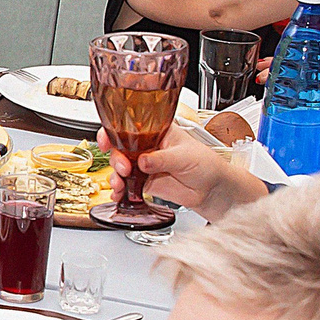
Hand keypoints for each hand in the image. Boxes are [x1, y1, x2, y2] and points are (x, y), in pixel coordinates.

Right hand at [96, 126, 261, 218]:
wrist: (213, 189)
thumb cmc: (206, 164)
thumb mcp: (184, 156)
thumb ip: (162, 159)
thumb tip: (143, 161)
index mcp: (158, 131)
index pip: (130, 126)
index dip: (114, 131)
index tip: (107, 139)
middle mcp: (148, 146)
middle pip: (120, 148)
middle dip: (116, 158)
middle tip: (124, 168)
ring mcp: (145, 165)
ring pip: (120, 167)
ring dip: (115, 176)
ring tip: (120, 183)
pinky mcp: (145, 182)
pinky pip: (126, 185)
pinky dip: (120, 190)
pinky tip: (119, 193)